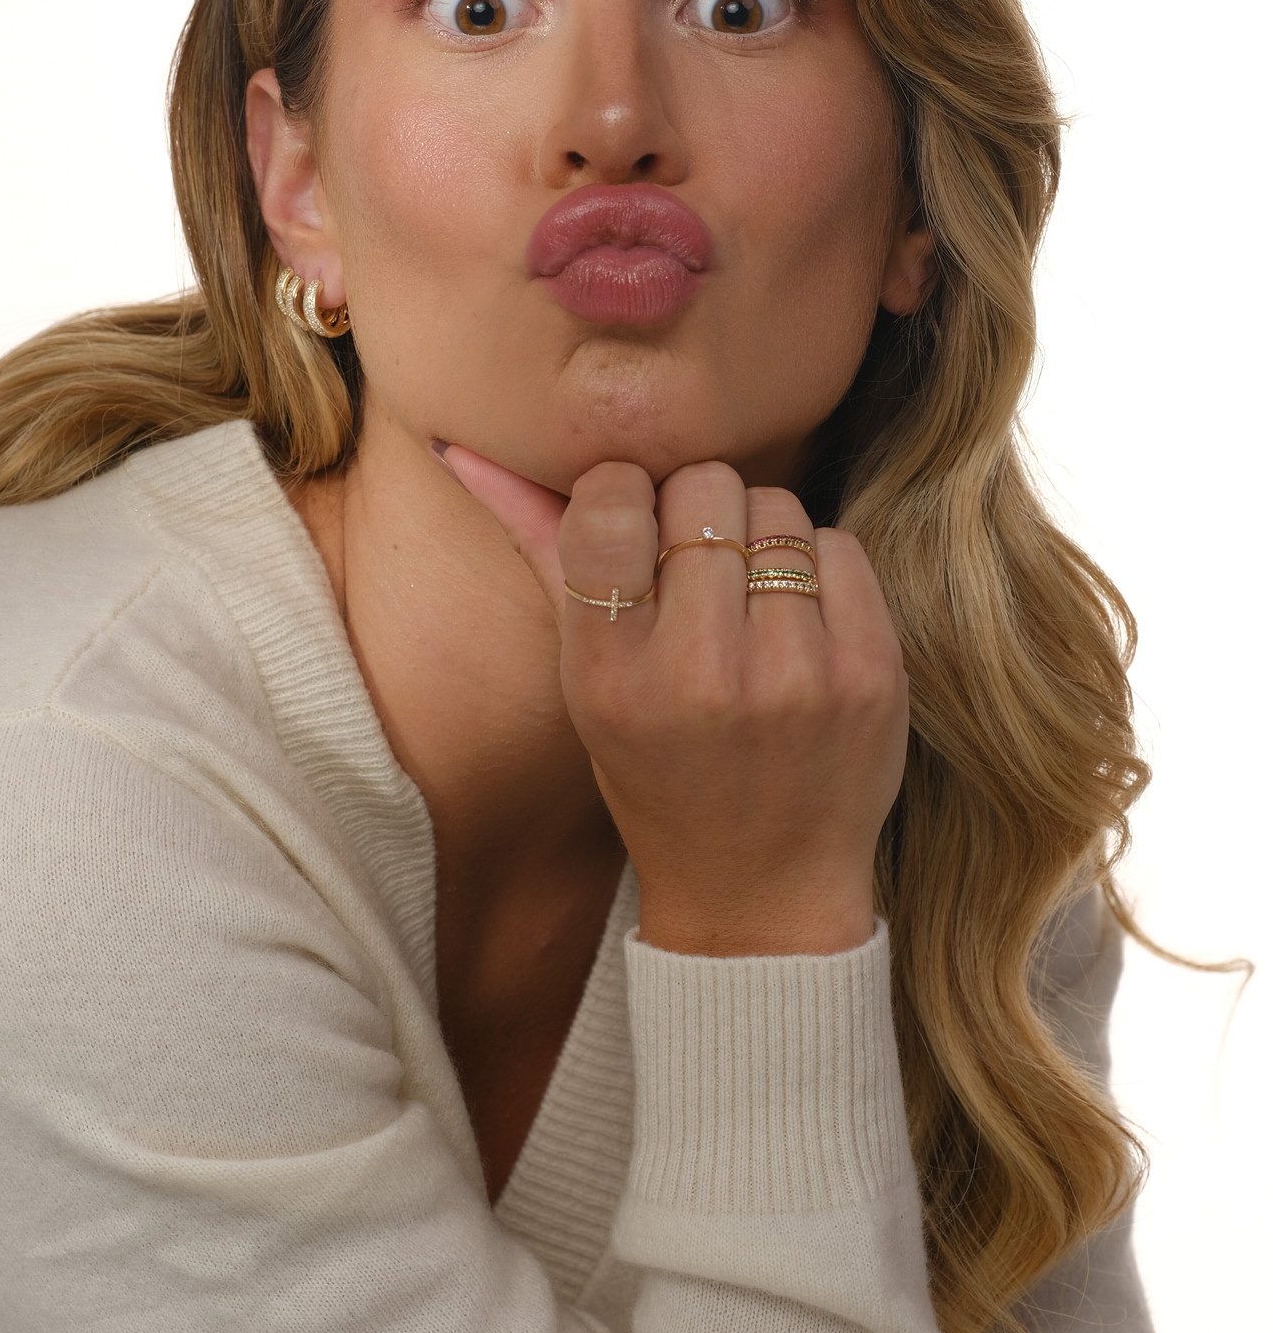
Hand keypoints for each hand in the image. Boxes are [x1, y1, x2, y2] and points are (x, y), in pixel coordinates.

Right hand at [435, 446, 907, 955]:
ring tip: (747, 605)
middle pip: (704, 488)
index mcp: (609, 676)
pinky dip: (819, 570)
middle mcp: (699, 675)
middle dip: (698, 512)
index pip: (608, 506)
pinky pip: (840, 546)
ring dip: (761, 537)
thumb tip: (462, 444)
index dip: (622, 491)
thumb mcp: (583, 677)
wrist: (762, 888)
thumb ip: (539, 549)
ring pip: (778, 507)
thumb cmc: (657, 766)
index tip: (632, 524)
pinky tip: (799, 626)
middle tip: (696, 570)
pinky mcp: (871, 673)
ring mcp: (795, 675)